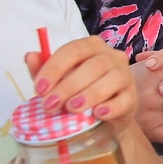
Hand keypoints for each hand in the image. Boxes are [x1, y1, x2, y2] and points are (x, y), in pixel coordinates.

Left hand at [24, 36, 138, 126]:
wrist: (101, 116)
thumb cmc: (78, 92)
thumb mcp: (58, 81)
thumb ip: (43, 69)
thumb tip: (30, 56)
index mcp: (91, 47)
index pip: (74, 50)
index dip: (55, 68)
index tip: (39, 89)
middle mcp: (112, 56)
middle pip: (93, 65)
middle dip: (69, 85)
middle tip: (51, 105)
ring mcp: (125, 75)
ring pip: (112, 79)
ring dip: (90, 94)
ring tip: (72, 109)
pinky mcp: (132, 97)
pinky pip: (124, 99)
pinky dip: (111, 107)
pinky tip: (98, 114)